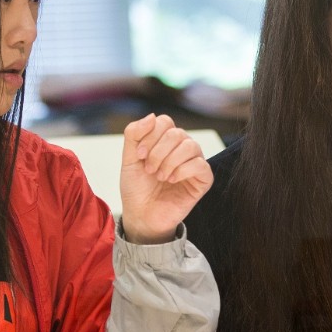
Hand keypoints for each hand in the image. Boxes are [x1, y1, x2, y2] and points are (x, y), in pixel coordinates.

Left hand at [119, 114, 213, 243]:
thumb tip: (152, 116)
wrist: (141, 215)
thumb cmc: (137, 188)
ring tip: (160, 177)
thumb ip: (134, 134)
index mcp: (165, 141)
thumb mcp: (128, 158)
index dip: (150, 136)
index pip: (164, 122)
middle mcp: (182, 148)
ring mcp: (194, 163)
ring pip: (190, 146)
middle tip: (149, 169)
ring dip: (170, 162)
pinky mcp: (203, 180)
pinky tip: (172, 181)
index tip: (139, 156)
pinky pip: (201, 165)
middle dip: (158, 151)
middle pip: (177, 133)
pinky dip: (182, 171)